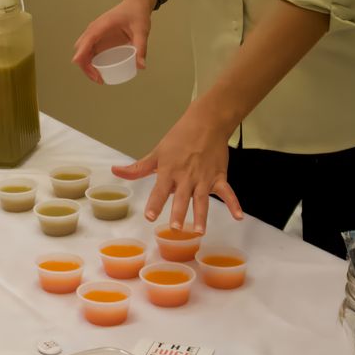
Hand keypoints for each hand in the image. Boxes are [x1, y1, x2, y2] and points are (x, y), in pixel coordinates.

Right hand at [72, 0, 153, 83]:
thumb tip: (141, 66)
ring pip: (83, 52)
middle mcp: (94, 30)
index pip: (88, 39)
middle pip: (81, 48)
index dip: (81, 50)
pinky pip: (89, 52)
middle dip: (85, 65)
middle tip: (99, 78)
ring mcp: (95, 35)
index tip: (77, 62)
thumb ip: (141, 48)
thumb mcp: (141, 30)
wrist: (135, 5)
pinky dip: (90, 63)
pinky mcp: (98, 39)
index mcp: (102, 25)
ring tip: (99, 79)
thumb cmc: (136, 14)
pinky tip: (99, 71)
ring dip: (86, 66)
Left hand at [111, 100, 243, 231]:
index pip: (160, 190)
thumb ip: (138, 168)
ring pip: (202, 199)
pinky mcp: (219, 176)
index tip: (150, 216)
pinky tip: (238, 217)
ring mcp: (204, 177)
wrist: (206, 122)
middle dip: (179, 212)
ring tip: (199, 231)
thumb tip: (116, 171)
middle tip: (177, 229)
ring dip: (201, 215)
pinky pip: (227, 192)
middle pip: (182, 197)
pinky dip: (234, 203)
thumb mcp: (157, 152)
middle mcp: (186, 176)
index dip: (155, 203)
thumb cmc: (179, 138)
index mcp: (169, 171)